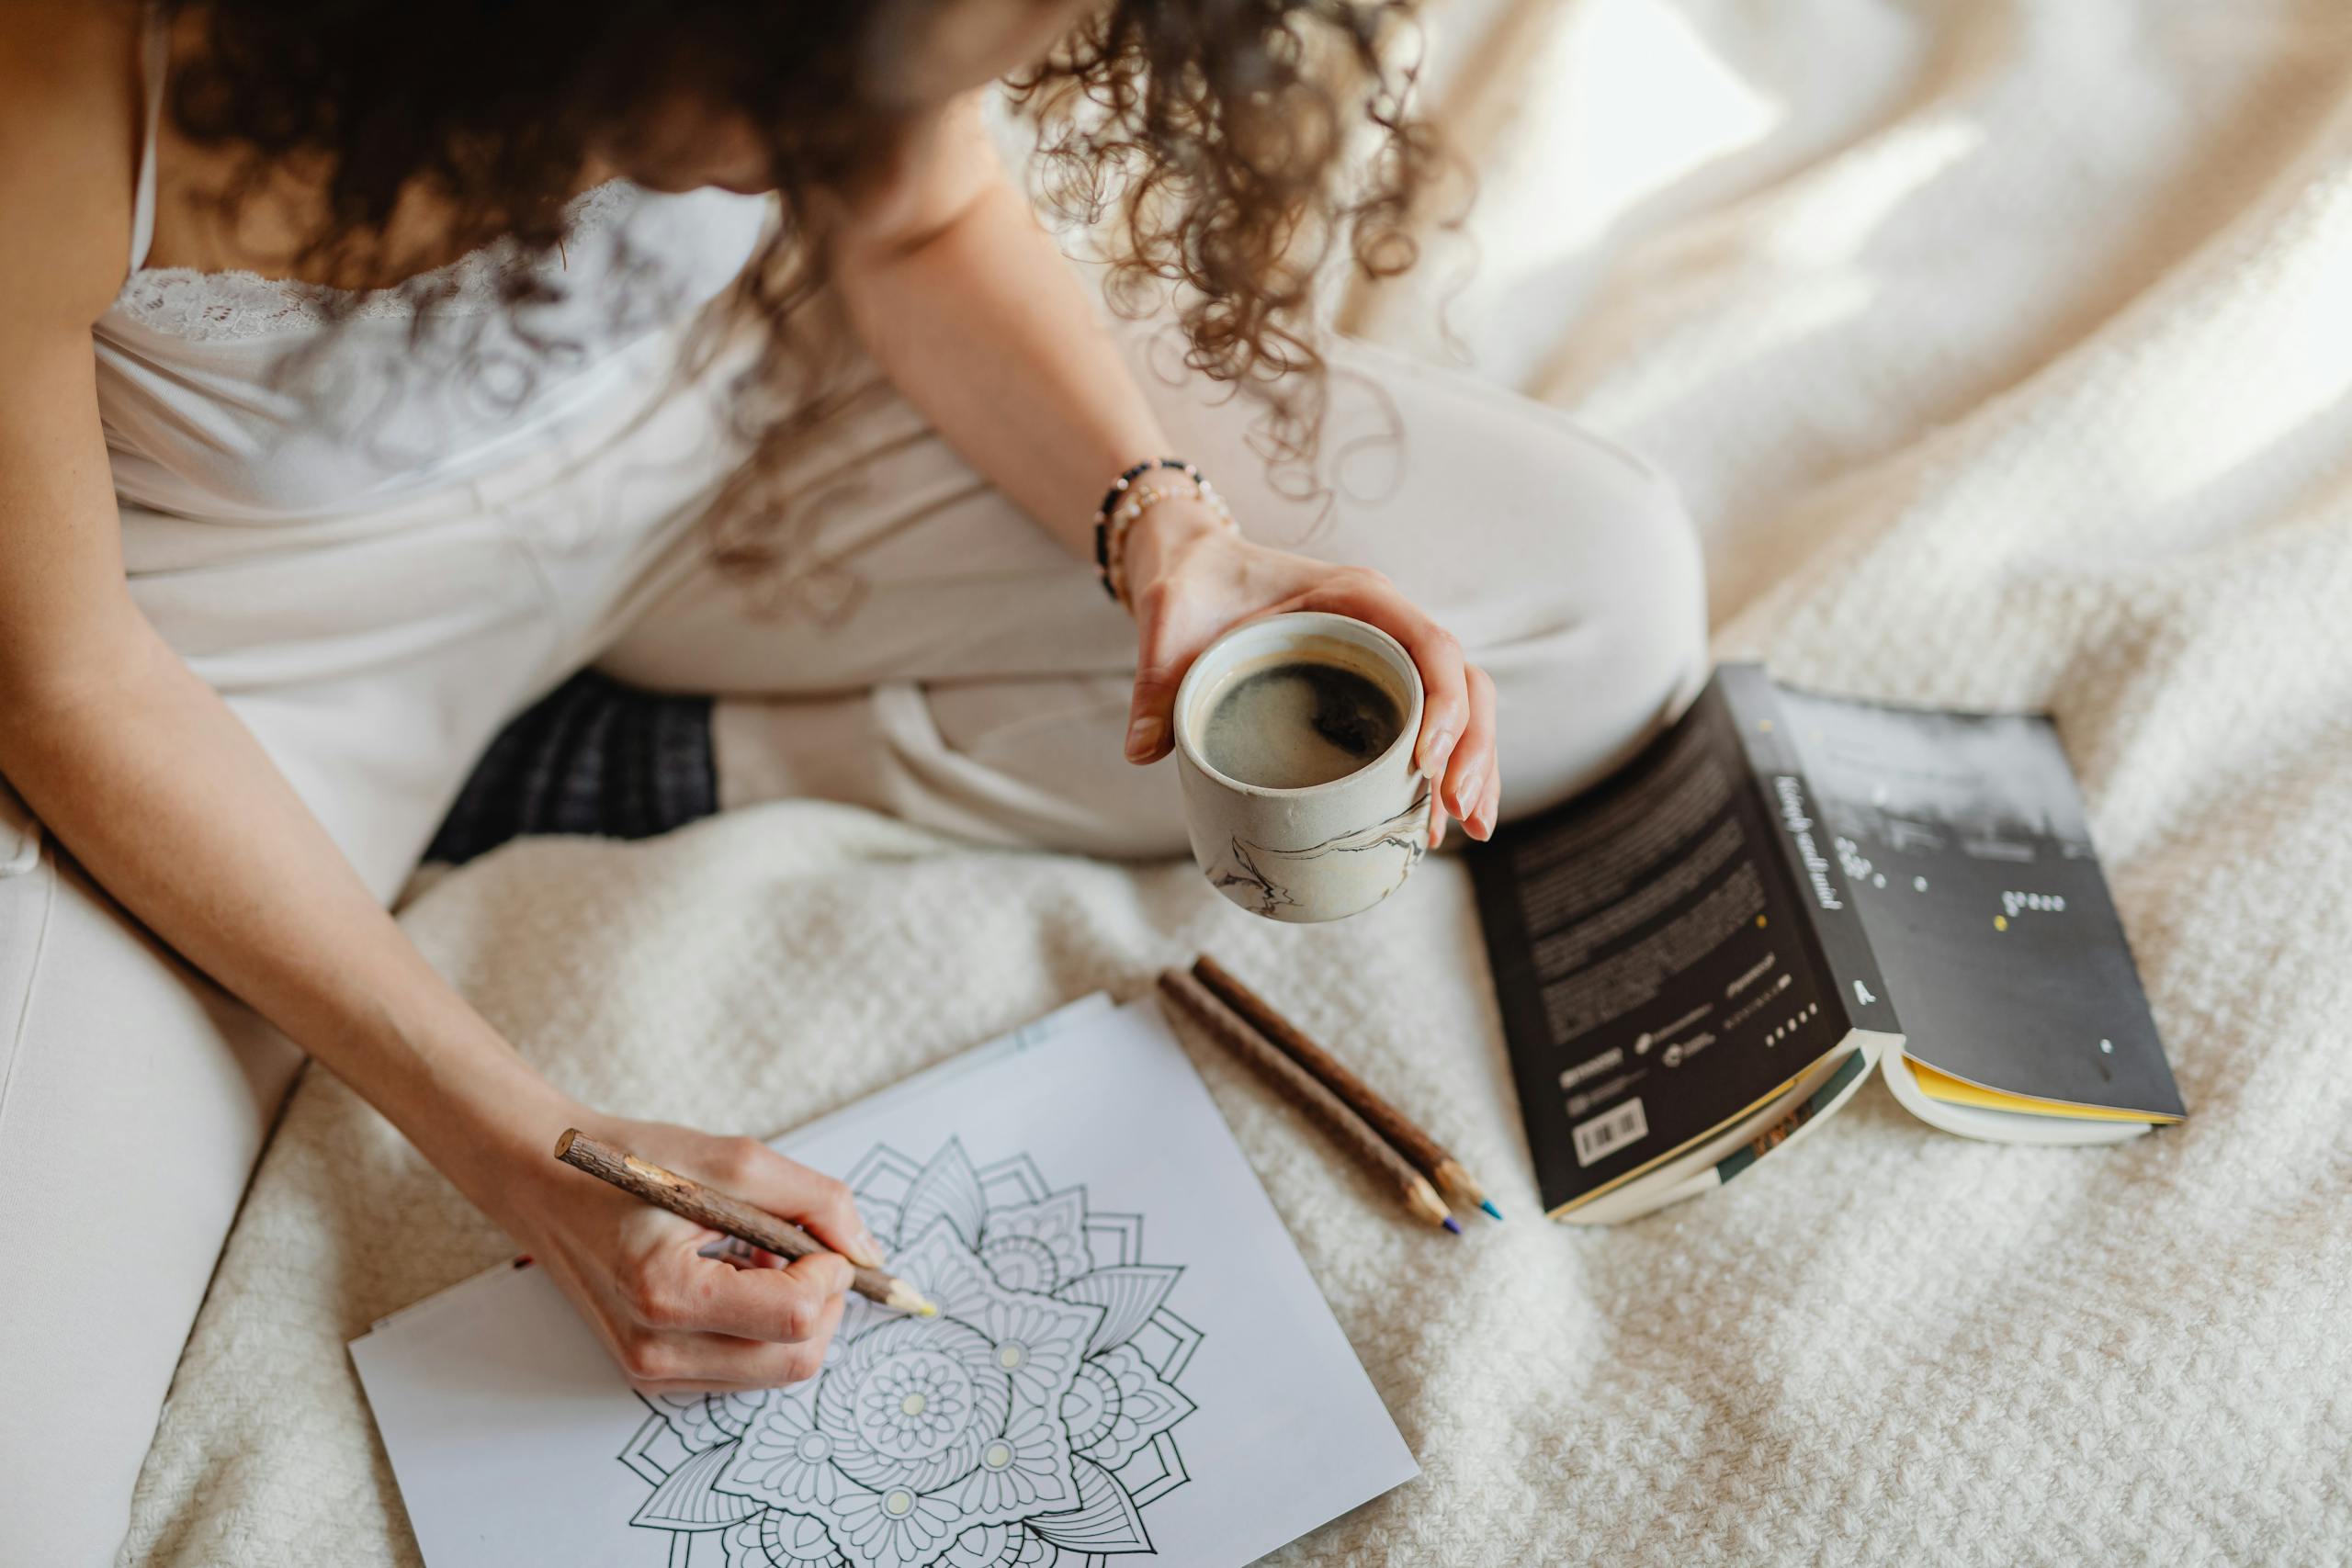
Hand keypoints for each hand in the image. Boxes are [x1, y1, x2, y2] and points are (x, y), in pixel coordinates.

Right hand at [502, 1112, 883, 1392]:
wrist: (544, 1182)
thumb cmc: (628, 1163)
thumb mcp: (731, 1159)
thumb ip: (814, 1201)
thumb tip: (867, 1251)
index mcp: (666, 1292)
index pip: (796, 1315)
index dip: (830, 1272)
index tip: (814, 1232)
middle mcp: (654, 1350)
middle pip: (796, 1358)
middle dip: (823, 1302)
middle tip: (803, 1246)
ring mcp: (650, 1371)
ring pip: (776, 1369)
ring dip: (793, 1315)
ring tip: (759, 1255)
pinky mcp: (652, 1373)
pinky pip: (743, 1368)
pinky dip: (761, 1327)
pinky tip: (738, 1276)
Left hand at [1120, 499, 1499, 843]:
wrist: (1195, 568)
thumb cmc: (1192, 586)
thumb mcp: (1169, 621)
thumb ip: (1156, 678)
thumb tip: (1142, 751)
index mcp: (1357, 597)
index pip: (1429, 644)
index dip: (1444, 704)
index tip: (1427, 762)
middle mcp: (1388, 624)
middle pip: (1464, 682)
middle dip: (1472, 750)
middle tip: (1457, 816)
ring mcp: (1389, 656)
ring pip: (1462, 707)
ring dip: (1474, 766)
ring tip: (1465, 829)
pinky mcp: (1378, 687)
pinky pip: (1434, 724)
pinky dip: (1447, 769)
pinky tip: (1439, 823)